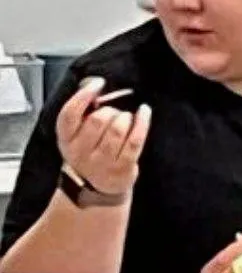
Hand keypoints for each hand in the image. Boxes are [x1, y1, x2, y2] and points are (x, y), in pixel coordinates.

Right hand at [57, 78, 150, 196]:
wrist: (95, 188)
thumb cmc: (89, 153)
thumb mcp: (76, 135)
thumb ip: (82, 112)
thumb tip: (96, 85)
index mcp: (65, 139)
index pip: (70, 114)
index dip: (84, 95)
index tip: (98, 84)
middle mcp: (80, 152)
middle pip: (98, 120)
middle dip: (110, 110)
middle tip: (114, 112)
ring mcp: (102, 162)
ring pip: (117, 130)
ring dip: (125, 117)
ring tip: (126, 118)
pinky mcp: (122, 168)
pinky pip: (135, 141)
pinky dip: (142, 123)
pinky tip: (144, 112)